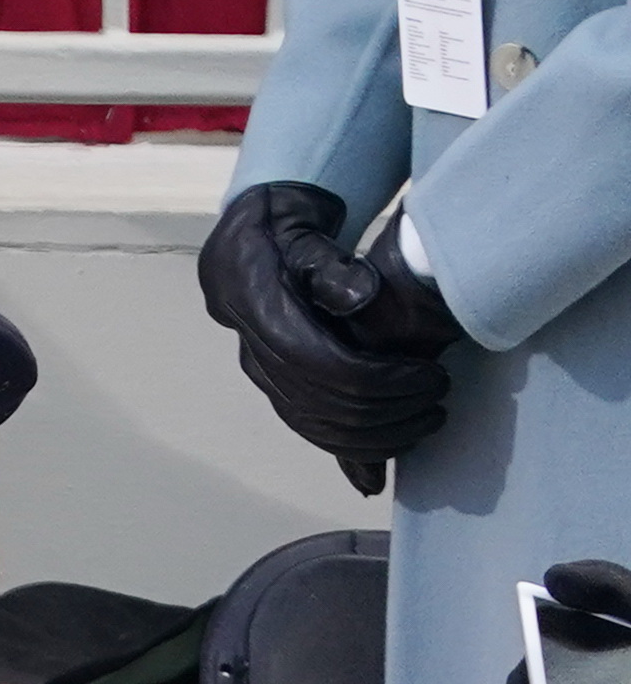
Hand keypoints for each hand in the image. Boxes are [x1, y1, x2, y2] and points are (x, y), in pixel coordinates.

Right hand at [198, 180, 460, 487]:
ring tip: (426, 421)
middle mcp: (259, 357)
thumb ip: (329, 264)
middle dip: (392, 412)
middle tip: (440, 400)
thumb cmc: (282, 228)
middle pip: (328, 407)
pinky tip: (387, 455)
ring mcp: (264, 377)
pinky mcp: (275, 388)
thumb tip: (363, 297)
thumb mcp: (304, 231)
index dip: (386, 382)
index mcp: (266, 317)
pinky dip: (350, 449)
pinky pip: (310, 430)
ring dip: (377, 436)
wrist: (243, 242)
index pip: (329, 369)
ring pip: (318, 428)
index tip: (432, 376)